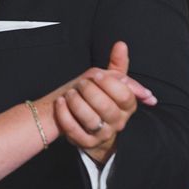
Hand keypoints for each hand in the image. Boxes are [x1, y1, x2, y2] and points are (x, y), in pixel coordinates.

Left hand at [54, 41, 156, 164]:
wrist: (86, 122)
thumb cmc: (99, 96)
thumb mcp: (110, 81)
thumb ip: (117, 64)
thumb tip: (121, 45)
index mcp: (127, 106)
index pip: (125, 95)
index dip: (108, 84)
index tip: (95, 75)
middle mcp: (118, 122)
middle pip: (107, 107)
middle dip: (90, 91)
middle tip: (81, 84)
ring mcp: (103, 134)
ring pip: (90, 120)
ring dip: (76, 103)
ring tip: (69, 94)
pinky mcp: (86, 143)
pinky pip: (74, 130)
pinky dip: (64, 115)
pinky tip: (61, 103)